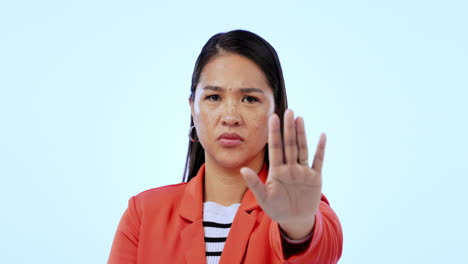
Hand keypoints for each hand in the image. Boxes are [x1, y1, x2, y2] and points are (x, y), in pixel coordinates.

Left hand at [240, 109, 325, 238]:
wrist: (294, 220)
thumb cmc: (277, 208)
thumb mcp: (263, 198)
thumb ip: (254, 184)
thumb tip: (242, 170)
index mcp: (277, 171)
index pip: (275, 148)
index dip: (274, 133)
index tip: (272, 117)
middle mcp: (290, 167)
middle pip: (289, 144)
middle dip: (288, 128)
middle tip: (288, 111)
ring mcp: (303, 171)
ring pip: (302, 148)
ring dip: (301, 134)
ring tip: (300, 118)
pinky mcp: (315, 178)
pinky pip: (318, 161)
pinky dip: (320, 149)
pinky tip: (322, 136)